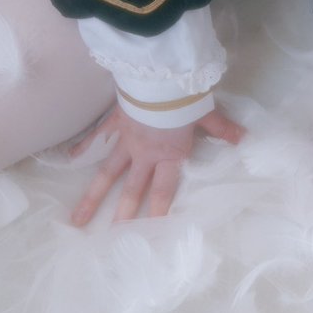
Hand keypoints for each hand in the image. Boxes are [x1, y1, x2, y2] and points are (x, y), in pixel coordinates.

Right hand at [68, 104, 244, 224]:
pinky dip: (83, 147)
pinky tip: (69, 159)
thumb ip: (222, 130)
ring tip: (78, 217)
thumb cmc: (184, 98)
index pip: (164, 190)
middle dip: (124, 214)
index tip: (151, 233)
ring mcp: (126, 140)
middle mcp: (144, 154)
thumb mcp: (207, 115)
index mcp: (169, 155)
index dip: (158, 212)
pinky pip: (96, 137)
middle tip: (113, 236)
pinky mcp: (114, 122)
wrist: (158, 76)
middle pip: (133, 189)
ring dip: (93, 195)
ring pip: (107, 172)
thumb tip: (244, 138)